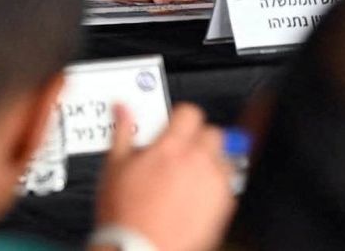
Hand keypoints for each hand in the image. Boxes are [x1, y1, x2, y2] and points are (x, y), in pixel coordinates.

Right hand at [95, 103, 234, 250]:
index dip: (181, 117)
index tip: (175, 125)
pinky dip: (217, 184)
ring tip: (191, 174)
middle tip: (182, 151)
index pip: (190, 112)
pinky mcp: (224, 206)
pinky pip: (229, 184)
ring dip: (211, 160)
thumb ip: (123, 131)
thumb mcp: (115, 166)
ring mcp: (214, 184)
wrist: (140, 249)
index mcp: (171, 148)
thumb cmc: (126, 213)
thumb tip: (122, 108)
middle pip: (212, 132)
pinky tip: (197, 195)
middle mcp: (197, 162)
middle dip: (199, 137)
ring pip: (225, 157)